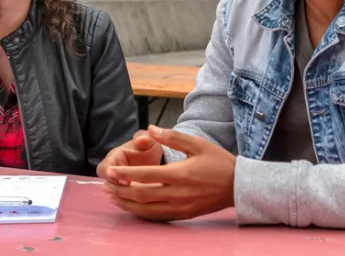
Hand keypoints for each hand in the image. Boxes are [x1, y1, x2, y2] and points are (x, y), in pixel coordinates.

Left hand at [103, 125, 235, 221]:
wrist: (238, 186)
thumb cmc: (218, 162)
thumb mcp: (197, 143)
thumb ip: (172, 137)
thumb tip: (151, 128)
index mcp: (179, 174)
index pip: (145, 175)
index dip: (125, 174)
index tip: (111, 172)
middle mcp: (177, 193)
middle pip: (141, 195)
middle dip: (120, 190)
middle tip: (106, 186)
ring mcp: (180, 206)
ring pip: (146, 209)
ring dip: (127, 203)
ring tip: (113, 197)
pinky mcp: (183, 214)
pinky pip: (157, 216)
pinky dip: (141, 212)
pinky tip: (132, 206)